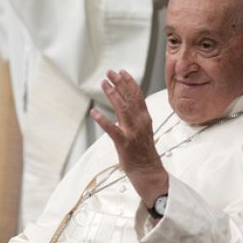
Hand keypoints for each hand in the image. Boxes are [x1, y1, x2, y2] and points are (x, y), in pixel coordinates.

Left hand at [90, 69, 168, 205]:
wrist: (148, 170)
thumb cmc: (143, 151)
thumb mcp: (142, 129)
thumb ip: (135, 116)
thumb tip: (125, 104)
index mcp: (144, 118)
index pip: (138, 95)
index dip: (129, 82)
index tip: (122, 72)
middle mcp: (140, 122)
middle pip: (130, 98)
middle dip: (119, 83)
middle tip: (110, 73)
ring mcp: (132, 132)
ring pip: (122, 109)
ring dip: (112, 95)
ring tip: (104, 84)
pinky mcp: (123, 142)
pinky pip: (112, 129)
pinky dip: (102, 120)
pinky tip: (94, 112)